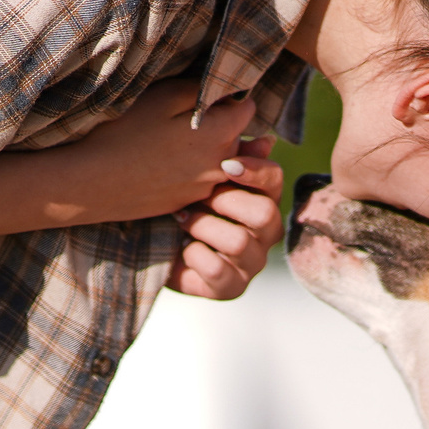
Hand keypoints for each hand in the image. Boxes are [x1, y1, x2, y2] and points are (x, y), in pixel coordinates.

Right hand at [0, 80, 268, 241]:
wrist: (85, 184)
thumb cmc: (121, 133)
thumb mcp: (163, 96)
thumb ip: (202, 90)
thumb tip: (227, 87)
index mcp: (220, 135)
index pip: (248, 107)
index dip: (228, 96)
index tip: (205, 92)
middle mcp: (220, 166)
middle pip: (235, 136)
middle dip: (219, 123)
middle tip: (182, 114)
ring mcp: (201, 190)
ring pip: (217, 161)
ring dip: (204, 148)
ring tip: (167, 139)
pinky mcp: (182, 204)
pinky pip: (197, 181)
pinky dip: (187, 169)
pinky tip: (157, 161)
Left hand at [167, 135, 283, 300]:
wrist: (152, 242)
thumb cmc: (183, 201)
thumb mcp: (202, 176)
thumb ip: (232, 156)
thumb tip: (266, 140)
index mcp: (264, 199)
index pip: (275, 179)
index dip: (255, 170)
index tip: (225, 165)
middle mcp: (266, 234)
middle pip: (265, 213)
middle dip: (226, 202)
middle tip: (198, 196)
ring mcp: (252, 264)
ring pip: (238, 241)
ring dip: (203, 226)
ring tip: (181, 218)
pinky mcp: (232, 288)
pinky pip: (216, 269)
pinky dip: (192, 254)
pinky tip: (180, 246)